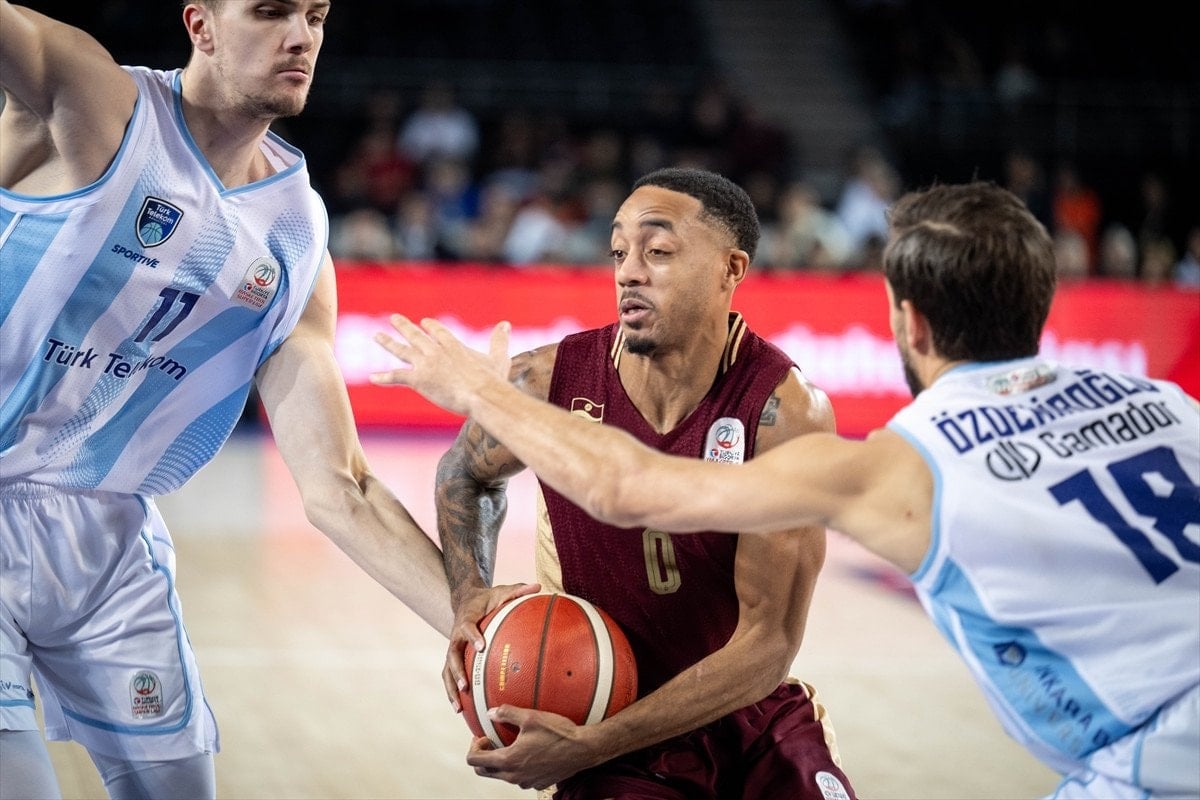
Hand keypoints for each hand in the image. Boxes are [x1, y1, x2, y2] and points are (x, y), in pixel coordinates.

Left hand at [370, 315, 511, 416]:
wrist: (481, 394)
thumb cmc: (492, 380)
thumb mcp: (499, 358)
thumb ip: (499, 340)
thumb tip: (505, 323)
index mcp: (454, 345)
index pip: (438, 332)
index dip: (430, 328)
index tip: (424, 323)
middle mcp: (436, 351)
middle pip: (416, 336)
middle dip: (404, 327)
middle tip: (394, 319)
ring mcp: (426, 363)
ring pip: (402, 351)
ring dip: (388, 343)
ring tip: (376, 336)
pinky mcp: (418, 379)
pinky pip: (397, 376)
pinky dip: (384, 377)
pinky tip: (372, 377)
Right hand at [443, 583, 540, 708]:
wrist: (467, 600)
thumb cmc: (488, 598)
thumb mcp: (502, 591)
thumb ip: (517, 590)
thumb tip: (538, 586)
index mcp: (466, 619)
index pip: (467, 628)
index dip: (473, 636)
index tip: (481, 646)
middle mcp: (456, 635)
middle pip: (452, 654)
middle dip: (457, 671)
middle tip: (466, 685)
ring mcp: (453, 648)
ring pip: (447, 670)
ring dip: (451, 688)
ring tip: (459, 706)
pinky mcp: (453, 658)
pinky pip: (449, 676)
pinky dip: (452, 692)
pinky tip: (460, 709)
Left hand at [466, 706, 594, 790]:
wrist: (583, 749)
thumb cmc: (559, 734)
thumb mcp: (531, 717)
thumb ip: (507, 713)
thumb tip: (491, 712)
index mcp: (508, 760)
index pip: (475, 761)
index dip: (474, 747)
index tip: (484, 736)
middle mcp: (514, 776)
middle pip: (484, 772)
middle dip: (482, 756)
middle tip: (491, 740)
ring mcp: (525, 782)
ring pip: (501, 776)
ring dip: (499, 761)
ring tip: (510, 744)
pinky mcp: (537, 783)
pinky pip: (518, 777)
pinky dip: (516, 766)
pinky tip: (527, 751)